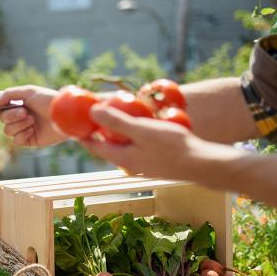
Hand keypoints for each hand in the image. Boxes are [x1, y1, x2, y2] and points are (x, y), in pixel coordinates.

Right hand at [0, 85, 66, 146]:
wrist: (65, 116)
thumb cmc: (49, 100)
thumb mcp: (29, 91)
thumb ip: (9, 94)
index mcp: (19, 104)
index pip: (0, 108)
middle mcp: (21, 117)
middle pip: (2, 120)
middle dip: (11, 116)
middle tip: (25, 112)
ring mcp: (25, 129)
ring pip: (7, 131)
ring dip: (19, 125)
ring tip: (32, 120)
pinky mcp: (30, 140)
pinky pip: (17, 141)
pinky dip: (23, 134)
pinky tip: (33, 130)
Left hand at [82, 104, 243, 179]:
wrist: (203, 163)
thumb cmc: (171, 146)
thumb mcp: (141, 129)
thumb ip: (116, 121)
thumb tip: (92, 112)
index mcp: (121, 158)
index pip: (94, 146)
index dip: (82, 134)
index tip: (73, 122)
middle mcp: (129, 164)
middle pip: (107, 146)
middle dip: (99, 132)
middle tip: (93, 115)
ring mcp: (144, 164)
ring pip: (123, 146)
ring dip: (117, 132)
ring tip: (115, 115)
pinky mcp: (156, 161)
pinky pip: (138, 146)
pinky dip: (134, 135)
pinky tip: (141, 123)